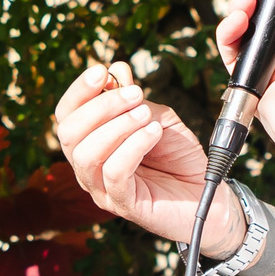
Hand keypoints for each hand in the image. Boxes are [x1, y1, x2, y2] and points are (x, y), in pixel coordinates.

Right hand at [52, 62, 247, 257]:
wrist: (207, 191)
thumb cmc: (178, 156)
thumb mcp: (157, 117)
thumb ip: (135, 100)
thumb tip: (117, 71)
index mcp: (91, 142)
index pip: (67, 115)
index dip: (78, 91)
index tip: (101, 71)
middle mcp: (89, 166)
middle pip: (69, 133)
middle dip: (100, 106)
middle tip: (136, 94)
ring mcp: (101, 188)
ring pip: (87, 153)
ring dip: (118, 126)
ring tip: (146, 115)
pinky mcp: (122, 204)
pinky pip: (114, 172)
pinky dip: (133, 146)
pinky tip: (153, 133)